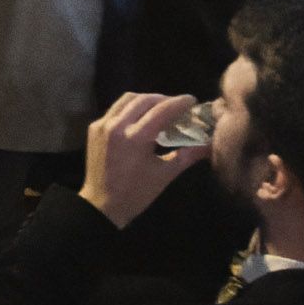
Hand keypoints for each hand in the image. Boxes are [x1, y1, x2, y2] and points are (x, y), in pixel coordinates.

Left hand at [80, 92, 210, 228]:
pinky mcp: (94, 127)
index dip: (179, 103)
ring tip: (161, 108)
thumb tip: (209, 144)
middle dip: (164, 99)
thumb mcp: (165, 174)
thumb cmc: (136, 193)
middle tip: (178, 106)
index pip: (162, 110)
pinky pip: (115, 109)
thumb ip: (187, 155)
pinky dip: (130, 108)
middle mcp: (117, 125)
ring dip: (146, 100)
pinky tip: (141, 117)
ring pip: (127, 99)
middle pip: (145, 100)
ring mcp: (102, 124)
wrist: (101, 205)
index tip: (192, 100)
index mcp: (135, 138)